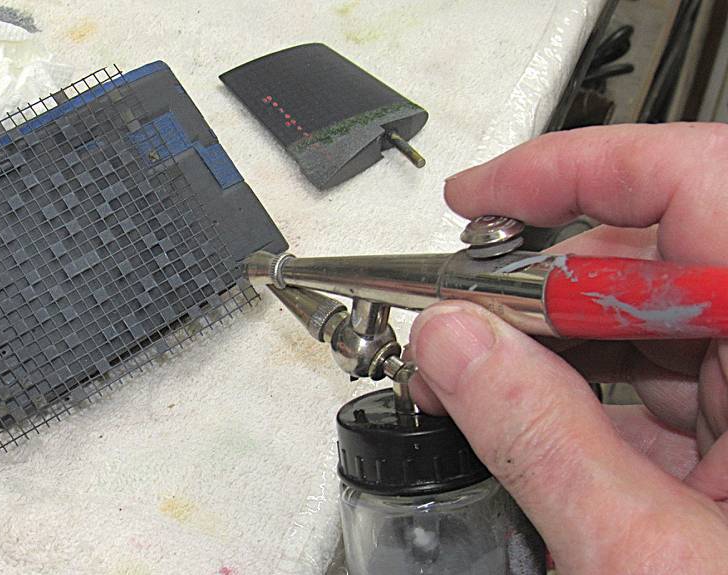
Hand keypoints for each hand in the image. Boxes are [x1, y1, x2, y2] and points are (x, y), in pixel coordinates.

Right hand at [409, 123, 727, 572]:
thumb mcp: (644, 557)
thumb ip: (536, 438)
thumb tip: (451, 346)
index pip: (696, 187)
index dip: (577, 172)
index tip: (483, 197)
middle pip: (662, 262)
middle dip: (541, 292)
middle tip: (454, 331)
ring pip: (658, 329)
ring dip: (558, 354)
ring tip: (478, 390)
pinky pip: (673, 387)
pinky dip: (596, 403)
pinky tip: (541, 430)